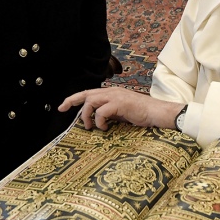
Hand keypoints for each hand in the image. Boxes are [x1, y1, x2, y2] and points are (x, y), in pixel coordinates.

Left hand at [59, 87, 184, 130]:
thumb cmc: (140, 114)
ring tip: (91, 127)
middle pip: (86, 94)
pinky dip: (100, 121)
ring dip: (87, 116)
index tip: (62, 106)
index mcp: (111, 93)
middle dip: (72, 101)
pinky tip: (106, 128)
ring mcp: (115, 96)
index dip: (74, 99)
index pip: (89, 93)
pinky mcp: (119, 103)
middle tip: (63, 110)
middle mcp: (112, 92)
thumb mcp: (120, 112)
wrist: (156, 113)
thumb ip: (108, 112)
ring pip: (91, 102)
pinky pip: (101, 112)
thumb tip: (95, 118)